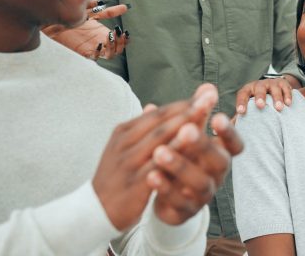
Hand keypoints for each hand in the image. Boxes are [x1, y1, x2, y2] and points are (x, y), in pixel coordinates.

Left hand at [42, 0, 129, 59]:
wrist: (50, 22)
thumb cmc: (68, 17)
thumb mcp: (91, 12)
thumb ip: (107, 11)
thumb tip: (125, 7)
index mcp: (102, 34)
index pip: (119, 41)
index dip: (125, 39)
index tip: (126, 32)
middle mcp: (99, 42)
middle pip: (117, 50)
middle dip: (121, 43)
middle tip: (119, 34)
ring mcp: (91, 48)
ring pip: (109, 55)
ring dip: (113, 48)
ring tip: (110, 38)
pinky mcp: (82, 52)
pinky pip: (95, 57)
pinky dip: (99, 52)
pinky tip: (99, 44)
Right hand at [91, 94, 207, 230]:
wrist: (95, 211)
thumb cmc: (117, 176)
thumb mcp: (125, 148)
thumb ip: (143, 128)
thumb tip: (153, 105)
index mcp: (125, 132)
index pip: (159, 113)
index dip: (184, 102)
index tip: (207, 93)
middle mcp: (125, 143)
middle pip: (161, 122)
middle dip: (188, 108)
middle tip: (210, 97)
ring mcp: (128, 162)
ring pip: (159, 140)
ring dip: (183, 125)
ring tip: (204, 115)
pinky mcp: (134, 183)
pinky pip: (157, 166)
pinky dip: (174, 155)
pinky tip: (192, 149)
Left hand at [147, 84, 243, 224]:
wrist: (166, 196)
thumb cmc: (182, 159)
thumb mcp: (189, 136)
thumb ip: (197, 114)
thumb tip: (207, 87)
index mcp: (220, 154)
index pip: (235, 144)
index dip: (229, 132)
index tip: (217, 117)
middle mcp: (217, 174)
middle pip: (219, 162)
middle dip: (203, 145)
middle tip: (186, 129)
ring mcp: (203, 194)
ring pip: (199, 183)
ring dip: (180, 166)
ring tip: (159, 152)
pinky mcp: (186, 210)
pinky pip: (179, 202)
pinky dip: (165, 188)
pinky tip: (150, 175)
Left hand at [234, 75, 299, 115]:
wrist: (273, 88)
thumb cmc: (257, 102)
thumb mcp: (248, 106)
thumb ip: (239, 117)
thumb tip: (224, 130)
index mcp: (248, 90)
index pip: (242, 94)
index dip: (241, 102)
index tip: (241, 112)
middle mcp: (259, 85)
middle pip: (259, 88)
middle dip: (259, 96)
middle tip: (260, 106)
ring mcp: (272, 83)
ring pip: (274, 88)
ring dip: (276, 98)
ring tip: (279, 108)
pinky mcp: (283, 83)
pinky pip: (286, 88)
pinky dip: (287, 96)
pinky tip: (288, 104)